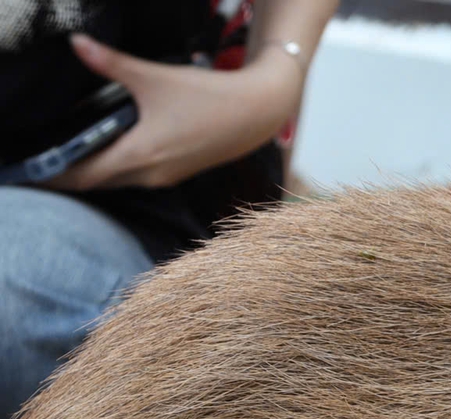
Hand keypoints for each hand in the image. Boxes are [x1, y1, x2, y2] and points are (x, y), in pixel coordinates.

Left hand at [47, 32, 302, 191]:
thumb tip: (77, 44)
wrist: (256, 113)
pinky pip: (136, 176)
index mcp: (139, 155)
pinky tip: (110, 148)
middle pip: (98, 181)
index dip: (55, 173)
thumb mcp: (154, 77)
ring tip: (72, 153)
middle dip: (70, 172)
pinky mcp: (176, 171)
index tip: (34, 169)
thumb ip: (110, 63)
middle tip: (46, 158)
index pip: (84, 175)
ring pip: (118, 180)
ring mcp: (165, 176)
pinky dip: (117, 167)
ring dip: (95, 170)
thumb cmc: (208, 97)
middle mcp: (150, 173)